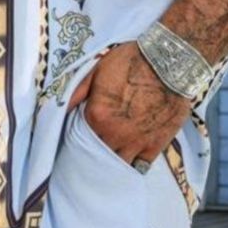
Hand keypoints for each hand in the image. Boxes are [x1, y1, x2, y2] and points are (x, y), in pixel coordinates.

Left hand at [67, 41, 191, 169]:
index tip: (80, 141)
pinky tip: (130, 160)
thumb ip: (76, 91)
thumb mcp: (97, 69)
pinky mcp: (155, 144)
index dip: (80, 140)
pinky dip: (134, 164)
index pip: (80, 139)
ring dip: (113, 161)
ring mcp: (136, 142)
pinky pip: (141, 165)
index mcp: (97, 116)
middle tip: (94, 152)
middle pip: (97, 155)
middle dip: (94, 154)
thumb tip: (58, 107)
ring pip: (118, 163)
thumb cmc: (131, 61)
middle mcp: (114, 134)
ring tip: (111, 158)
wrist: (169, 62)